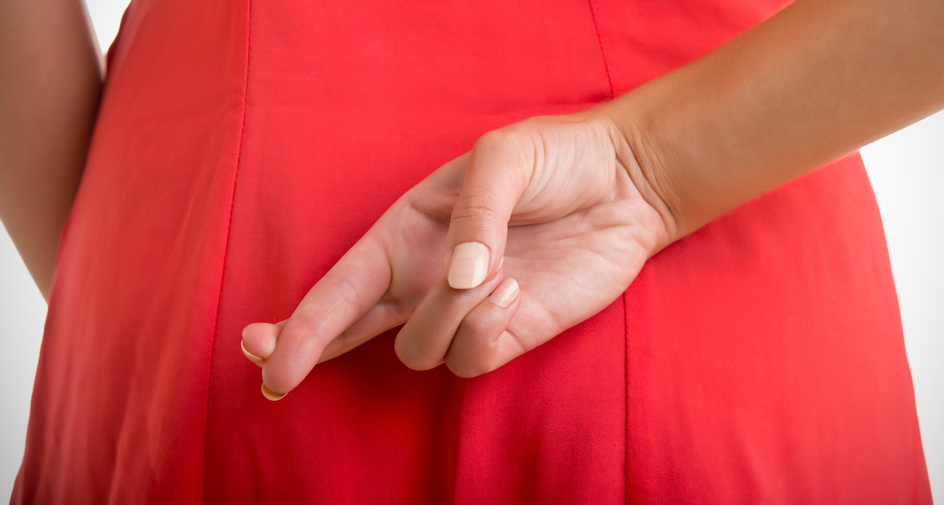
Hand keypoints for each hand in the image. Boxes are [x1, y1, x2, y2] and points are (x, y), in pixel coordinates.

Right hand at [240, 110, 668, 399]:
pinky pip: (471, 358)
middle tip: (276, 374)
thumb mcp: (502, 158)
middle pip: (349, 332)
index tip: (261, 350)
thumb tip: (453, 280)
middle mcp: (422, 279)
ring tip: (498, 270)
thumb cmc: (553, 159)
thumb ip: (472, 216)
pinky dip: (486, 327)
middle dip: (307, 351)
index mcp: (404, 233)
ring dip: (448, 314)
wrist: (622, 184)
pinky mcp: (506, 336)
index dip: (299, 323)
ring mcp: (462, 313)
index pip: (339, 286)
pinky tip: (516, 289)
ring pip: (419, 348)